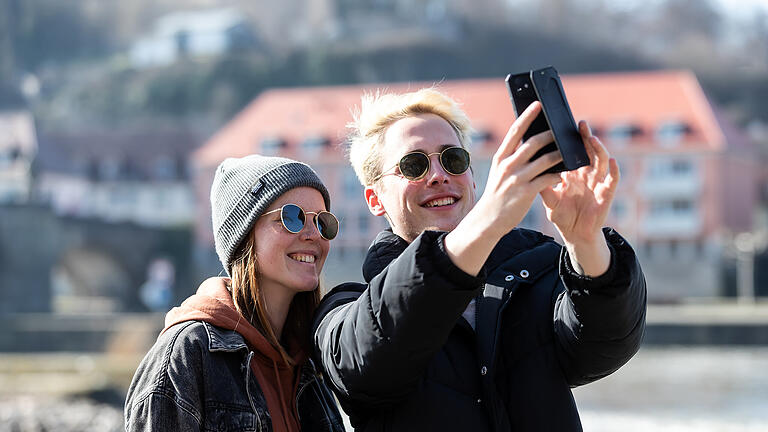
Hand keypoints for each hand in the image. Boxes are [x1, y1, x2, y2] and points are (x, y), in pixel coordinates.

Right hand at [444, 101, 561, 275]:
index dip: (527, 116)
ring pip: (545, 160)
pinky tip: (563, 175)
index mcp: (501, 157)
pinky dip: (557, 175)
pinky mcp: (525, 193)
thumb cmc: (498, 193)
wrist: (488, 219)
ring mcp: (516, 179)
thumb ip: (513, 158)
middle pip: (533, 142)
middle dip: (551, 134)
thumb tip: (531, 141)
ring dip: (560, 154)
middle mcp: (507, 165)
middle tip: (562, 129)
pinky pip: (547, 179)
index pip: (515, 131)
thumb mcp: (500, 172)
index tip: (538, 104)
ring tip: (570, 151)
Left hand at [540, 120, 617, 275]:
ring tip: (591, 138)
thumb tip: (530, 169)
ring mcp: (597, 183)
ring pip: (601, 161)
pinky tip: (613, 161)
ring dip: (599, 149)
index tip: (562, 126)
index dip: (569, 140)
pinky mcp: (607, 194)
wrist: (575, 235)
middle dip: (584, 137)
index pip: (571, 152)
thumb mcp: (549, 199)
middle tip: (579, 124)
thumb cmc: (563, 216)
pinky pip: (613, 180)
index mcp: (572, 173)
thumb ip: (543, 185)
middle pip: (588, 151)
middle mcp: (586, 175)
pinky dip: (615, 170)